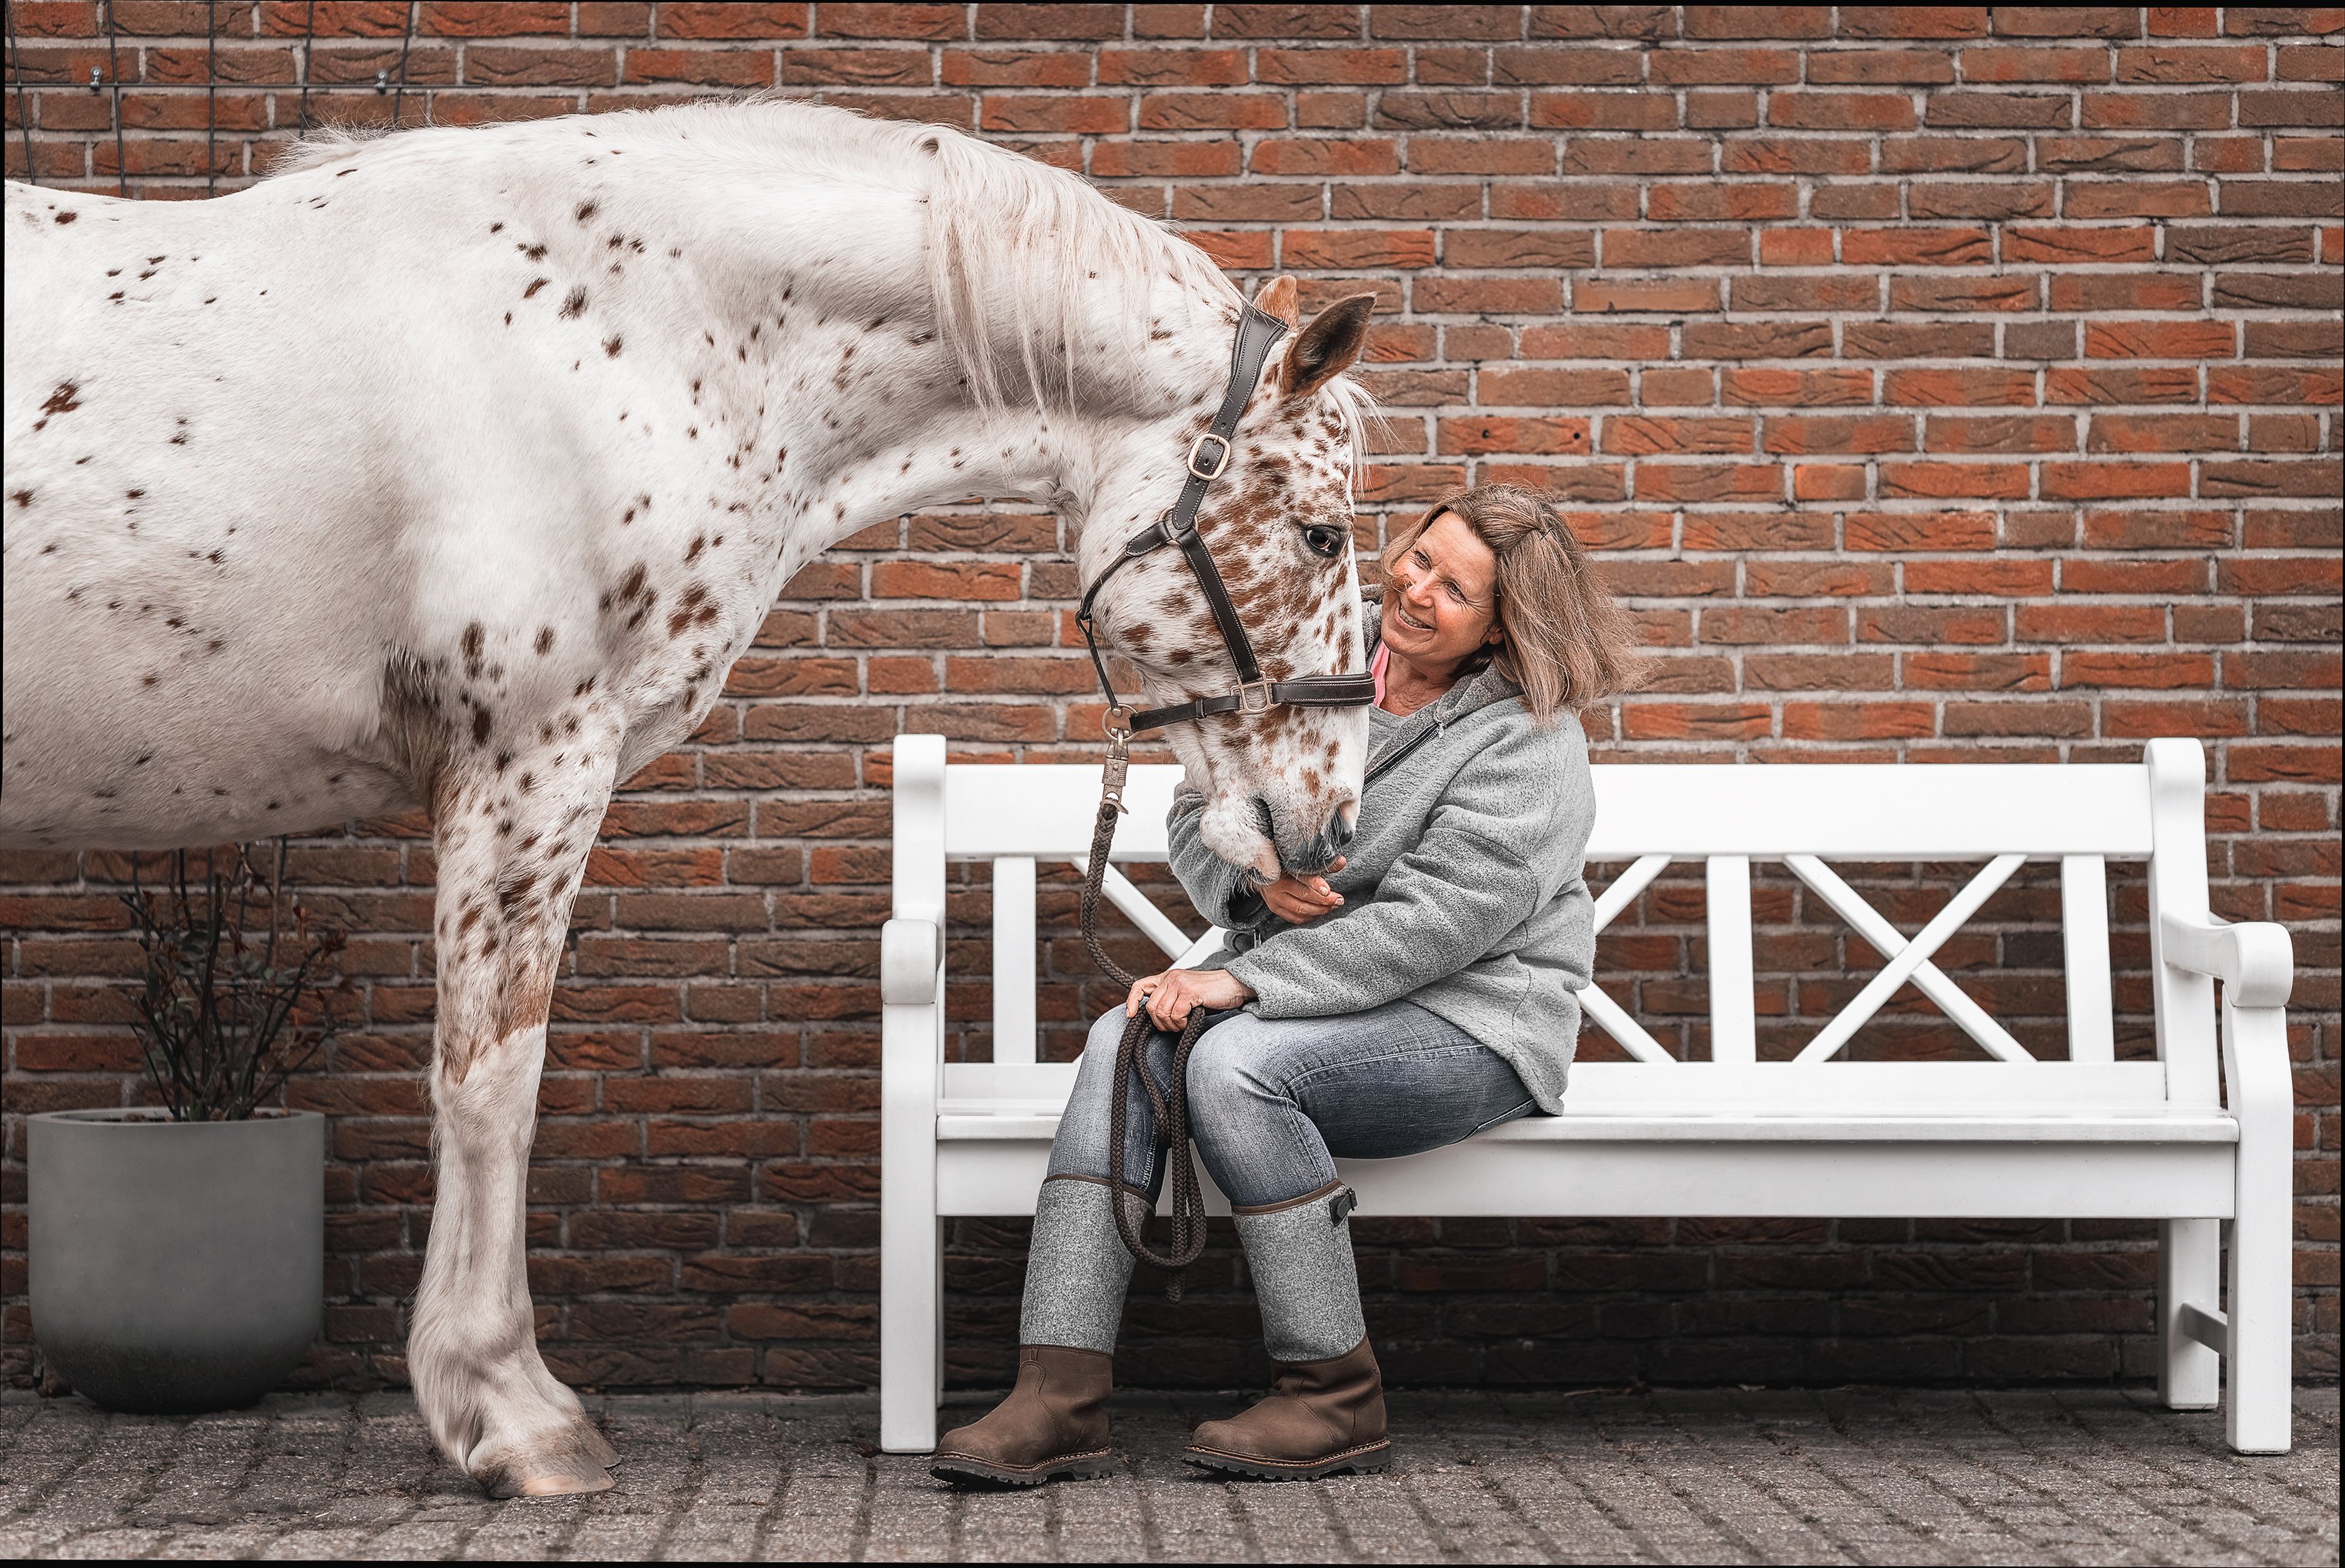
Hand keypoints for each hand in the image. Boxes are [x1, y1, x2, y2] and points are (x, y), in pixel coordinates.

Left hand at [1126, 968, 1254, 1030]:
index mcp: (1168, 977)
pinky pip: (1175, 1015)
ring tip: (1184, 1024)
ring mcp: (1180, 984)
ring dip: (1172, 1025)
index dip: (1132, 1001)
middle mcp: (1171, 978)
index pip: (1140, 986)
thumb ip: (1170, 999)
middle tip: (1175, 1026)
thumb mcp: (1186, 993)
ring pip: (1161, 1013)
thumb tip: (1155, 1017)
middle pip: (1151, 1007)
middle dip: (1161, 1023)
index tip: (1131, 1015)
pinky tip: (1190, 1021)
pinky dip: (1181, 1023)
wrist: (1234, 986)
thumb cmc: (1213, 993)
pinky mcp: (1189, 992)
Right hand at [1258, 857, 1346, 923]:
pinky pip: (1295, 918)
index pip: (1302, 877)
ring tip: (1333, 906)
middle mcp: (1277, 885)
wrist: (1261, 871)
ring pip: (1300, 910)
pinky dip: (1310, 917)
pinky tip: (1320, 912)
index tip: (1328, 890)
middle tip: (1339, 899)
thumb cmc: (1284, 863)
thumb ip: (1323, 862)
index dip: (1315, 884)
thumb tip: (1342, 862)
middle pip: (1303, 896)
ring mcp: (1275, 899)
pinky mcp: (1275, 908)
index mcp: (1283, 869)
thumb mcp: (1302, 860)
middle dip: (1325, 900)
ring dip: (1320, 910)